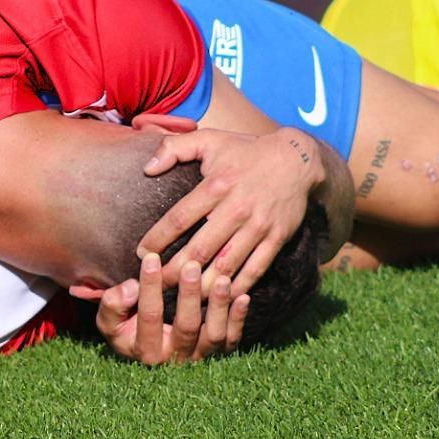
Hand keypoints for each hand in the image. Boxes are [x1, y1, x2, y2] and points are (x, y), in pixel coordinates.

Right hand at [95, 254, 249, 364]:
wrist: (148, 346)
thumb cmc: (127, 327)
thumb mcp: (110, 319)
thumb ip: (113, 304)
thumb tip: (131, 288)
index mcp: (146, 352)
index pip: (149, 317)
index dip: (149, 287)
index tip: (151, 258)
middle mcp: (175, 360)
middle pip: (186, 327)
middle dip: (189, 295)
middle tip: (191, 266)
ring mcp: (200, 357)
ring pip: (214, 335)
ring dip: (219, 307)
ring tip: (221, 280)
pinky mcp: (219, 352)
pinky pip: (232, 339)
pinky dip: (238, 319)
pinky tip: (243, 296)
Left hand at [138, 127, 324, 294]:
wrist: (297, 159)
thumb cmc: (246, 150)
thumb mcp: (210, 139)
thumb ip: (175, 147)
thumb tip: (147, 168)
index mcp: (216, 186)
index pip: (179, 218)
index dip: (158, 239)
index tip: (141, 254)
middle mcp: (236, 209)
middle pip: (200, 249)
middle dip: (174, 272)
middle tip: (155, 285)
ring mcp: (258, 226)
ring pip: (226, 266)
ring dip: (203, 286)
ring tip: (183, 299)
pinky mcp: (276, 239)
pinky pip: (255, 270)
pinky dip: (237, 287)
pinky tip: (221, 299)